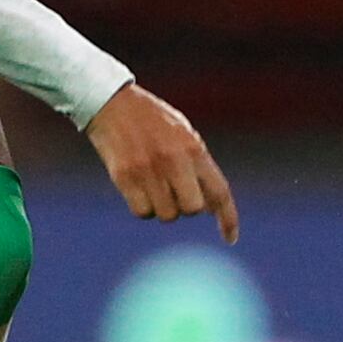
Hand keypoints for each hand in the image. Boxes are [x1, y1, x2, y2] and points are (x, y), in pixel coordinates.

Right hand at [84, 83, 238, 244]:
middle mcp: (173, 160)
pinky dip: (143, 207)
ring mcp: (148, 170)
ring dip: (163, 207)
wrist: (112, 103)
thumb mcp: (184, 134)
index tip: (230, 238)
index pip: (219, 191)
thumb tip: (208, 208)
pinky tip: (139, 188)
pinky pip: (142, 213)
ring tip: (154, 184)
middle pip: (192, 209)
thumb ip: (198, 165)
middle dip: (187, 206)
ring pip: (166, 215)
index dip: (228, 218)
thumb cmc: (152, 120)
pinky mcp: (124, 177)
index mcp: (193, 148)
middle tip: (176, 192)